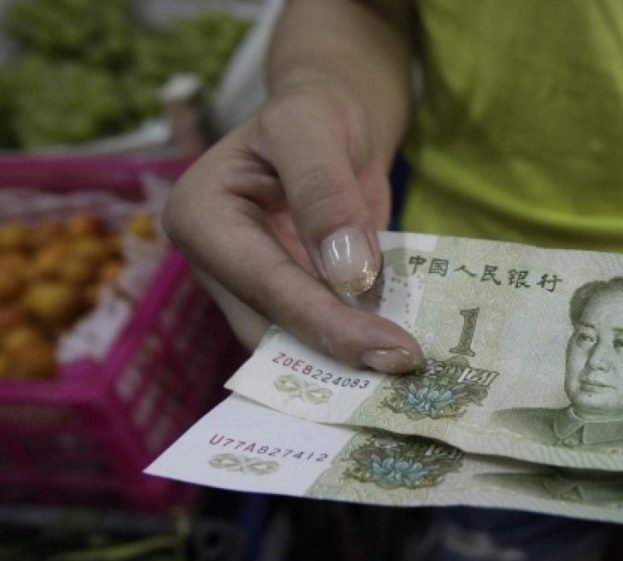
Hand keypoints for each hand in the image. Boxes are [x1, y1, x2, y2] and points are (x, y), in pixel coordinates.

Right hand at [162, 81, 422, 371]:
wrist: (327, 118)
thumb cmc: (314, 112)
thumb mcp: (316, 127)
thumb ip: (326, 193)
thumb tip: (348, 274)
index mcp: (201, 215)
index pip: (266, 283)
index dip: (327, 322)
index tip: (391, 349)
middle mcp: (215, 262)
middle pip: (272, 328)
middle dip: (337, 353)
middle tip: (406, 371)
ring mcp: (247, 287)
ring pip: (292, 343)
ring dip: (347, 359)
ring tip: (406, 372)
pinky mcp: (284, 299)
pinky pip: (316, 332)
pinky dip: (355, 343)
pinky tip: (397, 353)